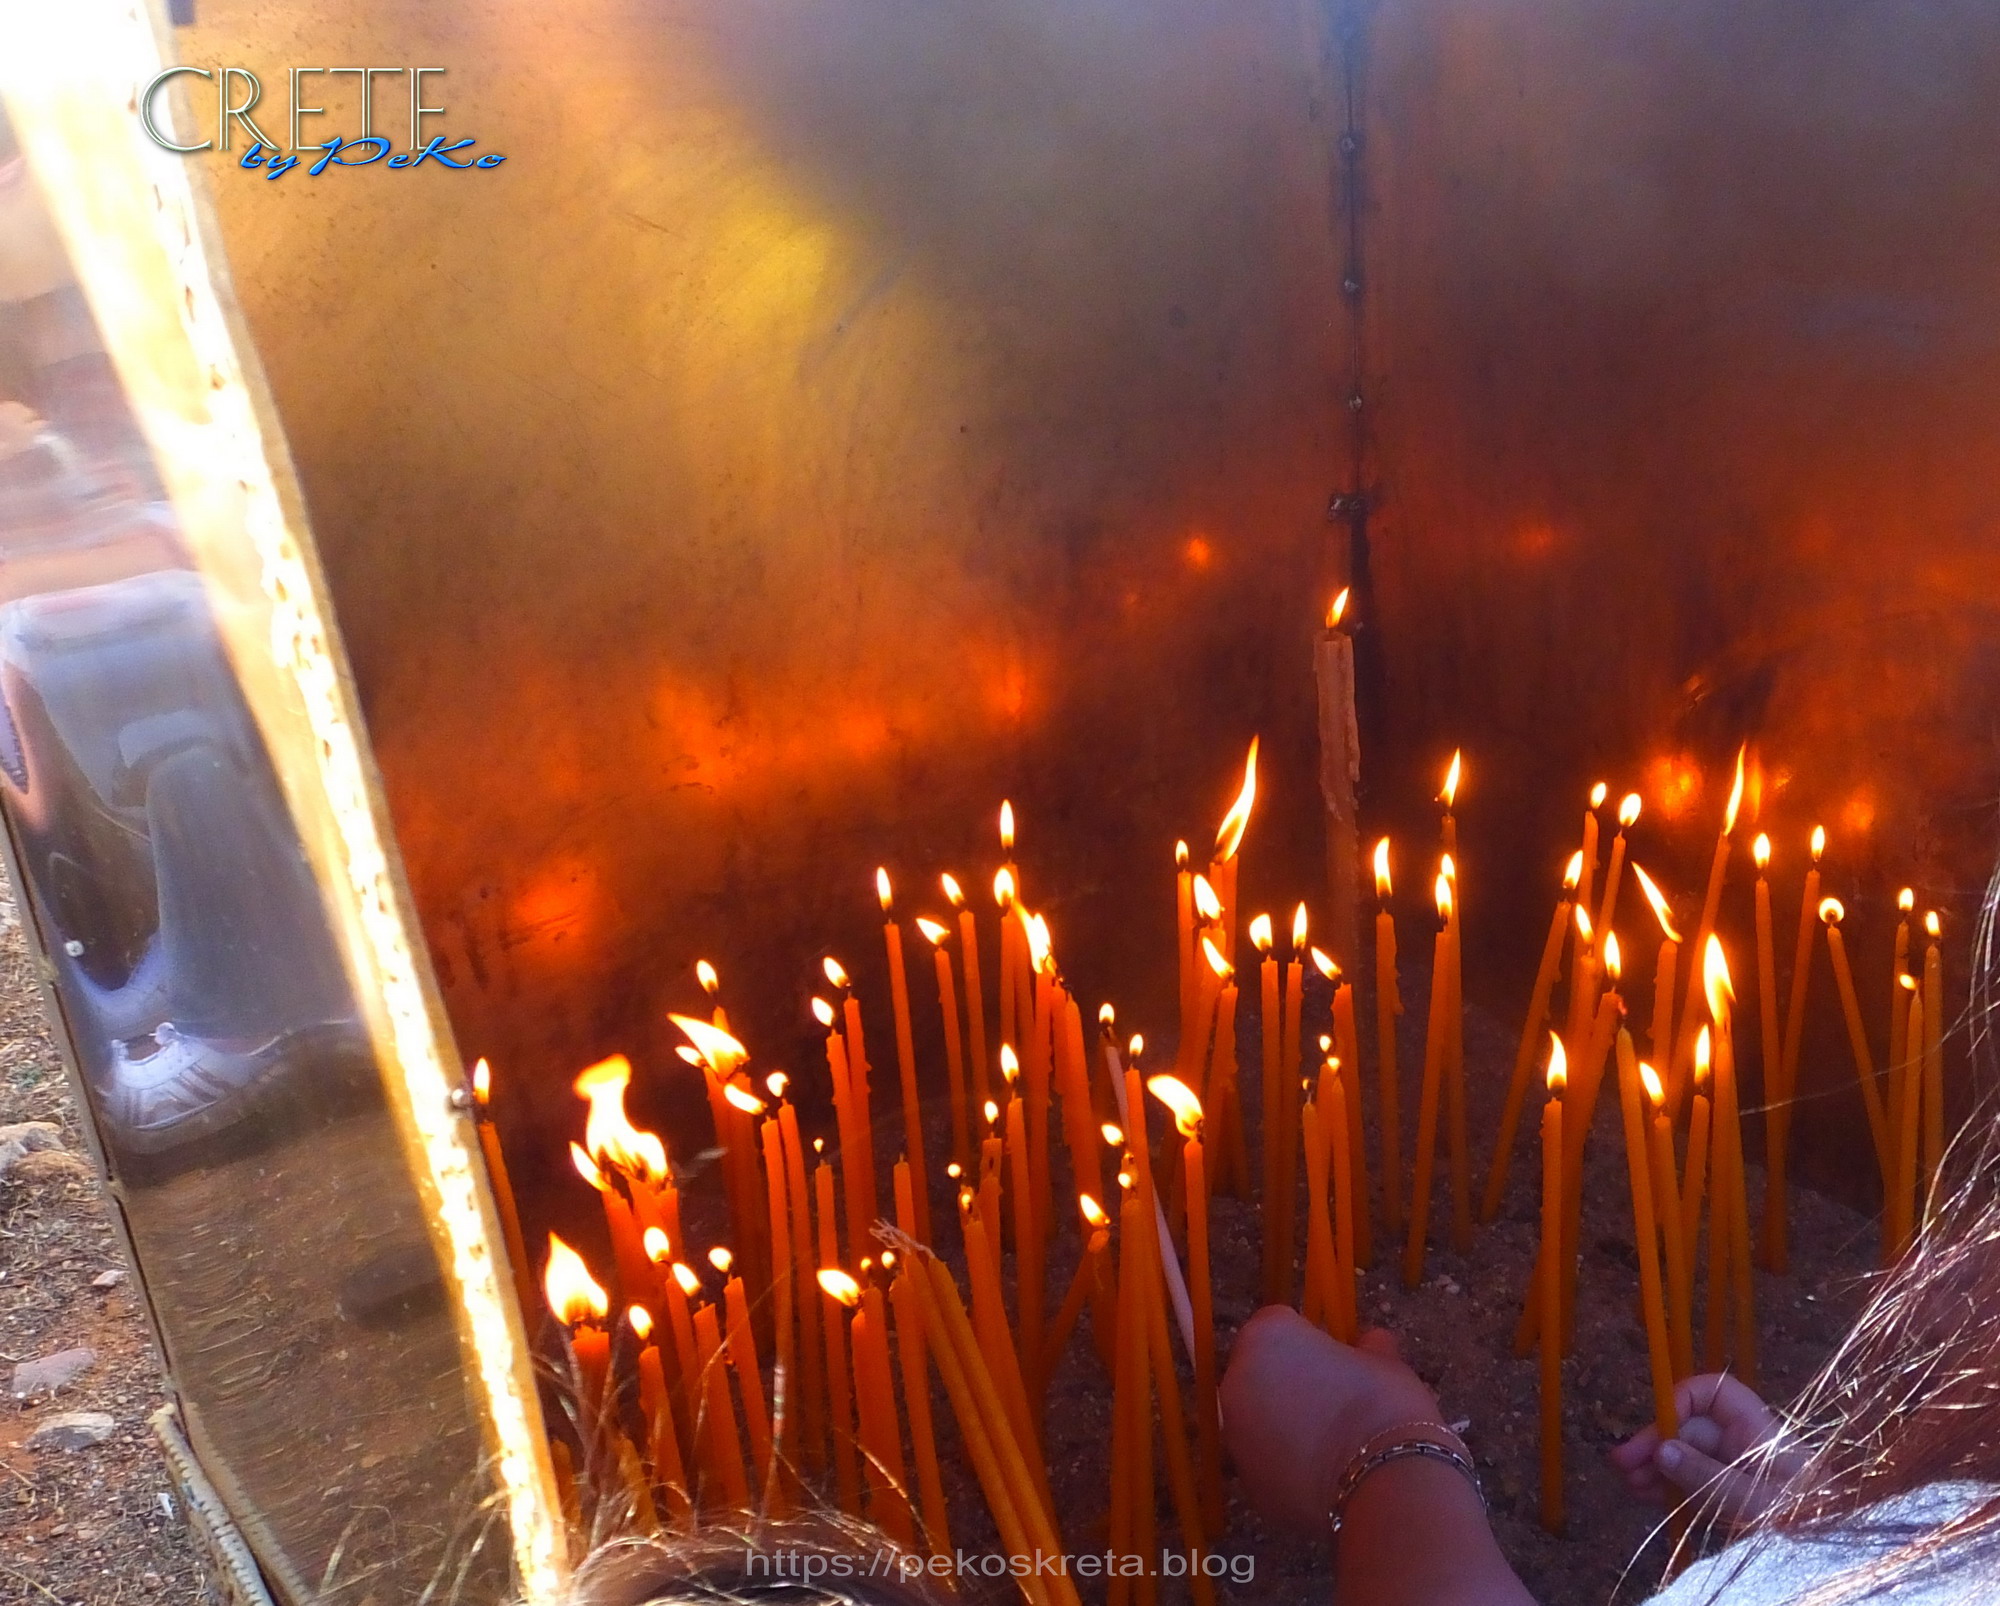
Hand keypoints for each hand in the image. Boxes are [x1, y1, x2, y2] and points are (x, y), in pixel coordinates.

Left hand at [1221, 1305, 1442, 1530]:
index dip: (1307, 1340)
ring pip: (1256, 1420)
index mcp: (1265, 1338)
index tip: (1334, 1359)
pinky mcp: (1247, 1482)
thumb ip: (1368, 1347)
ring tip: (1329, 1445)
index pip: (1277, 1324)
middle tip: (1332, 1401)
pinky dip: (1284, 1466)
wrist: (1383, 1485)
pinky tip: (1322, 1477)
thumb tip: (1371, 1343)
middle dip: (1287, 1381)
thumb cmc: (1382, 1406)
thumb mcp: (1386, 1363)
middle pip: (1259, 1372)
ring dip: (1281, 1425)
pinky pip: (1264, 1463)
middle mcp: (1236, 1381)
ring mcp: (1234, 1436)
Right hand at [1609, 1373, 1803, 1527]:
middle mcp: (1744, 1444)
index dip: (1682, 1400)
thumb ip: (1709, 1477)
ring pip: (1686, 1456)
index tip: (1660, 1428)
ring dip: (1655, 1465)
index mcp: (1758, 1431)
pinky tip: (1645, 1494)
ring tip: (1628, 1482)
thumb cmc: (1805, 1520)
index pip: (1714, 1393)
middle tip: (1622, 1461)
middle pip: (1691, 1428)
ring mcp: (1737, 1471)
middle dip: (1656, 1441)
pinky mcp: (1732, 1496)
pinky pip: (1693, 1481)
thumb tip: (1661, 1449)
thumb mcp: (1758, 1502)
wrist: (1831, 1554)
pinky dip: (1668, 1486)